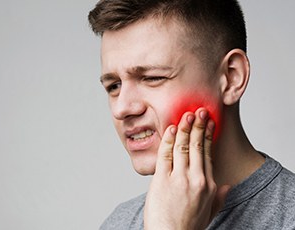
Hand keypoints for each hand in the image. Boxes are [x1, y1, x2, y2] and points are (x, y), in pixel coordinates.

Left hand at [144, 108, 229, 229]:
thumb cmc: (187, 226)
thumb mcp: (209, 213)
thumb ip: (219, 198)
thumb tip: (227, 186)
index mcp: (208, 185)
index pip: (208, 154)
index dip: (208, 136)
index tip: (208, 123)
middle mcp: (196, 179)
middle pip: (198, 146)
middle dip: (198, 126)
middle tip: (199, 111)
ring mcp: (179, 178)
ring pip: (183, 146)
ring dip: (185, 128)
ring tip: (187, 115)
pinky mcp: (162, 180)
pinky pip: (166, 154)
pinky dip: (169, 139)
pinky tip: (172, 129)